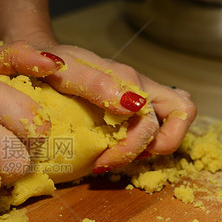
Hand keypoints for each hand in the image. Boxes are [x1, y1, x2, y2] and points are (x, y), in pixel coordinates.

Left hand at [38, 45, 196, 170]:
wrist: (41, 60)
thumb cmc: (54, 64)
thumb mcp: (67, 69)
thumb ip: (96, 83)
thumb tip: (134, 105)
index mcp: (130, 80)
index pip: (154, 121)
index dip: (134, 147)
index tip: (101, 160)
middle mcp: (143, 87)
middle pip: (179, 119)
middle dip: (147, 149)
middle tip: (108, 161)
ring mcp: (142, 97)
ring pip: (172, 124)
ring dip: (148, 147)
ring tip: (112, 156)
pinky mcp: (134, 107)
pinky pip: (156, 127)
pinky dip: (141, 143)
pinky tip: (112, 148)